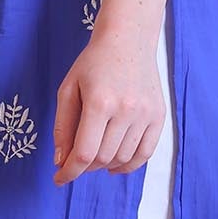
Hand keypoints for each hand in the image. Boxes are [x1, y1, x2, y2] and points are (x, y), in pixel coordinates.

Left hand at [52, 21, 163, 183]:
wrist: (128, 39)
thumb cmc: (93, 62)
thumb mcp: (68, 89)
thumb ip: (63, 127)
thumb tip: (61, 161)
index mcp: (99, 102)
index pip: (85, 153)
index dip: (70, 172)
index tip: (59, 179)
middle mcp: (126, 110)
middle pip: (103, 158)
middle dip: (84, 167)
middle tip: (75, 160)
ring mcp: (145, 114)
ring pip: (123, 158)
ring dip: (104, 165)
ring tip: (93, 156)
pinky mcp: (159, 115)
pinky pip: (145, 153)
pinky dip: (129, 165)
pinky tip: (114, 165)